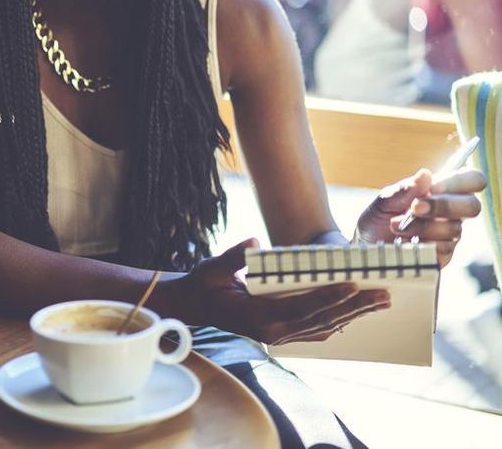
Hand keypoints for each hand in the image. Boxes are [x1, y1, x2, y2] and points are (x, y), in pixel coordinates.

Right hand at [177, 239, 389, 344]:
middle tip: (383, 295)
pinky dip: (339, 321)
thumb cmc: (204, 284)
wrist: (195, 306)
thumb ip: (233, 257)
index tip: (354, 285)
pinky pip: (317, 330)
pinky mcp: (282, 334)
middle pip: (322, 320)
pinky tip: (357, 314)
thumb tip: (253, 242)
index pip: (301, 307)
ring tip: (381, 303)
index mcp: (259, 318)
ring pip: (325, 326)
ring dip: (354, 315)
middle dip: (355, 307)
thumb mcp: (212, 268)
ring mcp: (279, 336)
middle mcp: (274, 332)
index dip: (329, 297)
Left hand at [356, 168, 485, 266]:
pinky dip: (421, 244)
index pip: (472, 179)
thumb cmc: (378, 218)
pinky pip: (444, 250)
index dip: (459, 182)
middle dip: (443, 205)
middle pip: (473, 206)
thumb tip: (425, 174)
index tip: (433, 187)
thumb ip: (404, 189)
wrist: (365, 247)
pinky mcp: (443, 256)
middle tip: (415, 208)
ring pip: (454, 229)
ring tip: (395, 226)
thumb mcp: (384, 200)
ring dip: (422, 226)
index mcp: (441, 191)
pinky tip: (405, 243)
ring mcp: (449, 235)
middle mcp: (451, 213)